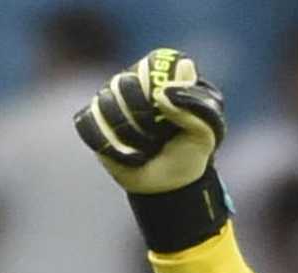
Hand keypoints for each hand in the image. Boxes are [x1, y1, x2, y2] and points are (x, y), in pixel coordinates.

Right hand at [74, 47, 226, 192]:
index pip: (154, 63)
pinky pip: (91, 125)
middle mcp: (131, 80)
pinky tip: (128, 155)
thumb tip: (161, 94)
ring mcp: (108, 99)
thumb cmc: (189, 153)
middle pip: (125, 84)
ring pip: (106, 105)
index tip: (170, 106)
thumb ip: (196, 107)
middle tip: (161, 134)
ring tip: (147, 146)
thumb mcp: (206, 134)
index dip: (161, 86)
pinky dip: (112, 145)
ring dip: (131, 135)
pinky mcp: (93, 120)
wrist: (170, 185)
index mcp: (162, 76)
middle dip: (147, 118)